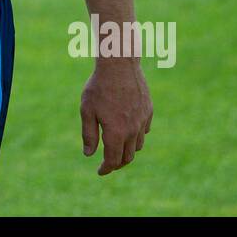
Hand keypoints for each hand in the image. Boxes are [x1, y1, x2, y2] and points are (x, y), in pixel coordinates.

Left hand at [80, 59, 152, 174]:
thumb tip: (89, 154)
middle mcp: (132, 130)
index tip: (100, 171)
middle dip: (117, 163)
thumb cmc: (99, 87)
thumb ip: (89, 134)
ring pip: (138, 145)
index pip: (113, 160)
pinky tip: (128, 131)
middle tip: (108, 164)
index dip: (106, 169)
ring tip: (118, 149)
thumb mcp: (87, 110)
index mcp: (116, 133)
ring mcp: (143, 120)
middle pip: (127, 157)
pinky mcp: (149, 110)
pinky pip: (145, 130)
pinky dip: (137, 136)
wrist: (119, 65)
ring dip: (128, 151)